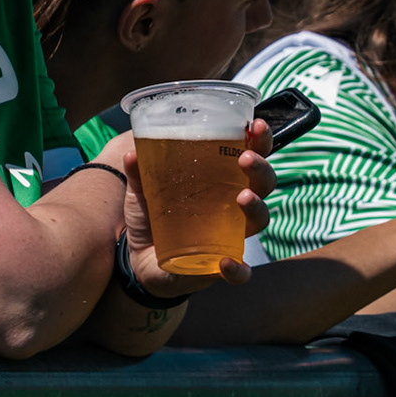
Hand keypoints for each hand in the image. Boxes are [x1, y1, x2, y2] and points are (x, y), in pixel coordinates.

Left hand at [111, 121, 277, 299]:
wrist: (138, 264)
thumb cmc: (152, 220)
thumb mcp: (142, 194)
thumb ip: (139, 174)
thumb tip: (132, 151)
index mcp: (220, 183)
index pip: (248, 156)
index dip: (259, 141)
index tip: (256, 124)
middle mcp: (232, 208)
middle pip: (263, 185)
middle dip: (261, 169)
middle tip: (245, 159)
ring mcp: (230, 238)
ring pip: (259, 221)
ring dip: (256, 208)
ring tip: (243, 197)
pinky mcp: (219, 268)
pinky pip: (240, 272)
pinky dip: (238, 269)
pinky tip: (226, 263)